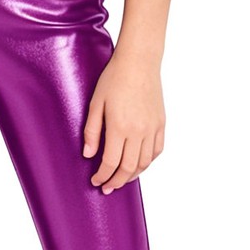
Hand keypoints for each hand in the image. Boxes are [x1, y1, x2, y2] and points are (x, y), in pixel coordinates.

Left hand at [82, 51, 165, 192]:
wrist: (139, 62)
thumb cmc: (114, 79)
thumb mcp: (96, 104)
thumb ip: (92, 131)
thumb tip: (89, 155)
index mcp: (119, 127)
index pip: (110, 162)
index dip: (102, 176)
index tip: (96, 181)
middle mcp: (138, 131)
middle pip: (128, 168)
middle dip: (116, 181)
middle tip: (107, 187)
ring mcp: (152, 128)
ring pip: (144, 162)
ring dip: (133, 175)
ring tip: (122, 179)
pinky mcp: (160, 123)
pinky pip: (157, 150)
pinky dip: (148, 162)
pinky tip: (139, 164)